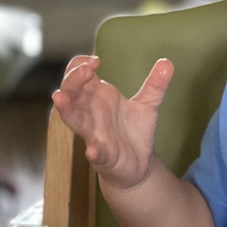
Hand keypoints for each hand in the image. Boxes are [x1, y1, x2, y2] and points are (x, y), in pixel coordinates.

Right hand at [51, 55, 173, 190]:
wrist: (139, 164)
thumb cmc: (135, 132)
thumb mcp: (148, 106)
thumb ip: (156, 85)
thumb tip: (167, 63)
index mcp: (98, 97)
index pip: (78, 74)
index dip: (81, 64)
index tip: (97, 61)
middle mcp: (90, 113)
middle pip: (70, 92)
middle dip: (73, 79)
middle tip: (87, 70)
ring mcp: (94, 134)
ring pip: (73, 119)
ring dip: (66, 109)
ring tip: (59, 98)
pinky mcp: (103, 157)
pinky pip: (95, 154)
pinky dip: (93, 152)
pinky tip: (93, 151)